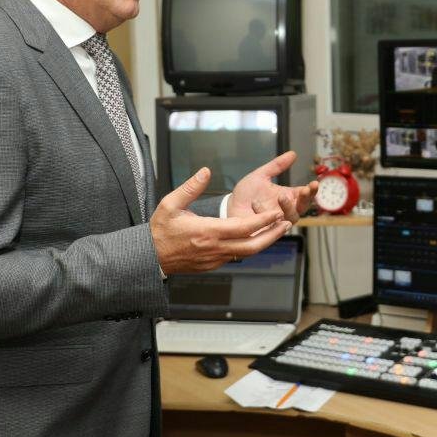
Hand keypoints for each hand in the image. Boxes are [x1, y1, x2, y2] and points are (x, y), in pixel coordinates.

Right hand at [152, 167, 291, 273]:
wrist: (149, 257)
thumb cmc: (159, 230)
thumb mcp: (170, 204)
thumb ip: (190, 187)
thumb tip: (206, 171)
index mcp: (207, 232)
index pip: (243, 228)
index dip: (263, 220)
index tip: (277, 213)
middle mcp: (214, 248)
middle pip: (252, 246)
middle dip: (272, 235)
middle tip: (287, 223)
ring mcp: (215, 259)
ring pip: (247, 253)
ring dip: (264, 242)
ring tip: (277, 229)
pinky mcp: (213, 265)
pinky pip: (236, 256)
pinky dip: (249, 247)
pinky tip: (256, 237)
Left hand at [228, 151, 318, 226]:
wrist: (230, 206)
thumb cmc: (247, 193)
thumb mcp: (261, 175)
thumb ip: (277, 166)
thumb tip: (293, 153)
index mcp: (288, 197)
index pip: (304, 194)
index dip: (311, 190)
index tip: (313, 183)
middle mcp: (285, 210)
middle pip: (303, 207)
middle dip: (305, 199)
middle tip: (304, 190)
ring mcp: (278, 221)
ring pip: (291, 218)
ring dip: (288, 207)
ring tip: (281, 196)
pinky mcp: (267, 231)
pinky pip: (273, 225)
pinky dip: (266, 214)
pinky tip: (256, 205)